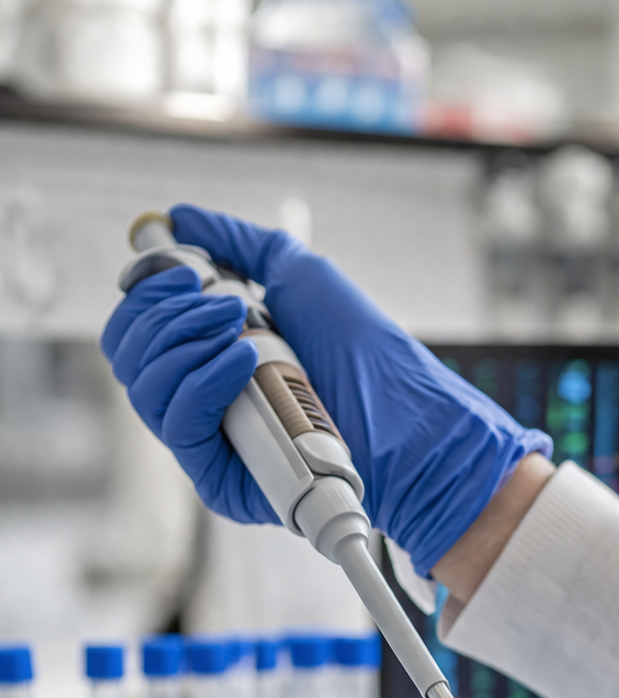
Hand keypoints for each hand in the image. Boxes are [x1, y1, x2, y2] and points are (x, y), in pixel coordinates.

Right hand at [101, 206, 551, 569]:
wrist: (408, 415)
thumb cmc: (364, 350)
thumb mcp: (299, 277)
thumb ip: (236, 245)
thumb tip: (178, 216)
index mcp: (210, 356)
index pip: (141, 327)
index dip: (147, 292)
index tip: (182, 267)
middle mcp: (202, 400)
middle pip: (130, 356)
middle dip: (164, 312)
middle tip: (223, 300)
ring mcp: (210, 443)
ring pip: (144, 388)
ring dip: (185, 341)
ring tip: (243, 327)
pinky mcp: (221, 481)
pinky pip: (178, 427)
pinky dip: (202, 381)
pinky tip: (242, 362)